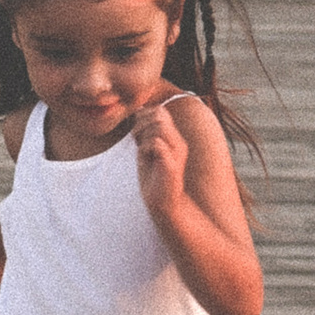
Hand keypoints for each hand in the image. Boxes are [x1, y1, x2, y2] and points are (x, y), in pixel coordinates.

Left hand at [131, 93, 191, 213]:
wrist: (162, 204)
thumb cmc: (153, 178)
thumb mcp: (146, 150)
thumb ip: (144, 133)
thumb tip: (139, 110)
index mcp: (173, 138)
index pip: (160, 111)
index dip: (144, 117)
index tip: (136, 134)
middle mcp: (178, 143)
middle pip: (160, 115)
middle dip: (142, 124)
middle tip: (136, 140)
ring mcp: (176, 153)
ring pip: (159, 127)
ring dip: (143, 136)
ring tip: (140, 149)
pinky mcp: (172, 165)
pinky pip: (157, 144)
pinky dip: (146, 148)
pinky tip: (144, 157)